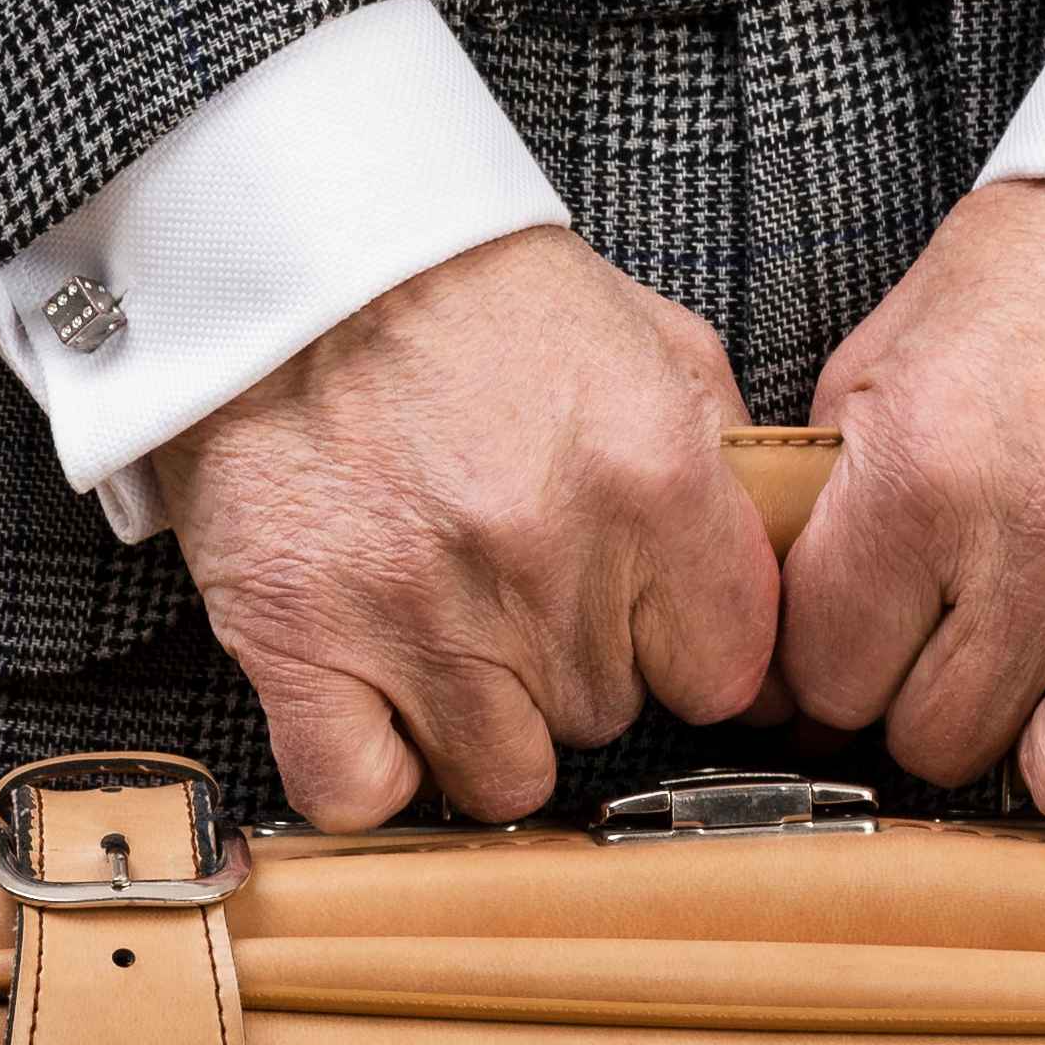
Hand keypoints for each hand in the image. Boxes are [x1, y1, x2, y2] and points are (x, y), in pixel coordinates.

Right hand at [152, 226, 781, 827]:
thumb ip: (714, 451)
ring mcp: (418, 616)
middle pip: (606, 720)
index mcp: (647, 478)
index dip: (686, 655)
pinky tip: (375, 713)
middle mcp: (542, 562)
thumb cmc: (460, 285)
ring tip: (446, 647)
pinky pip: (362, 793)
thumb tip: (755, 565)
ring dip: (481, 730)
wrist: (288, 251)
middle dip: (572, 670)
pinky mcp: (301, 645)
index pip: (723, 671)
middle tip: (516, 593)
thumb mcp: (640, 330)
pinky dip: (372, 773)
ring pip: (501, 779)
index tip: (646, 629)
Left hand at [776, 178, 1044, 827]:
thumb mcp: (892, 349)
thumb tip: (795, 624)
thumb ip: (835, 492)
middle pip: (938, 742)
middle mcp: (1042, 548)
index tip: (857, 650)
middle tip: (957, 648)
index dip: (830, 671)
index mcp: (925, 477)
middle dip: (930, 703)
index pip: (829, 674)